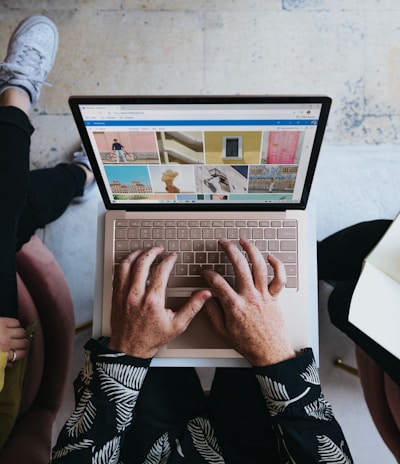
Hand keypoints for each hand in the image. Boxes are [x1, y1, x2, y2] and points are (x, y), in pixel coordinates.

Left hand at [0, 317, 28, 362]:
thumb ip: (3, 361)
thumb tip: (11, 364)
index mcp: (3, 354)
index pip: (21, 354)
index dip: (23, 353)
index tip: (22, 351)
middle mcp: (6, 343)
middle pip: (24, 343)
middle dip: (23, 343)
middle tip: (20, 343)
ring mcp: (5, 332)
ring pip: (22, 332)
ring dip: (20, 333)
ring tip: (16, 334)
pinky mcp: (3, 322)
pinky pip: (16, 322)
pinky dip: (16, 325)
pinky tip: (12, 327)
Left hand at [108, 247, 211, 357]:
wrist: (129, 350)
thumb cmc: (151, 339)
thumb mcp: (177, 325)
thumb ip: (192, 307)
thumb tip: (204, 294)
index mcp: (152, 301)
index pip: (161, 271)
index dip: (168, 260)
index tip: (172, 257)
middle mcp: (136, 295)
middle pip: (142, 263)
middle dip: (152, 252)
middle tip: (159, 249)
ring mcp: (123, 295)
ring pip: (126, 265)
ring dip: (136, 254)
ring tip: (144, 251)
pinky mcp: (115, 297)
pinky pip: (117, 274)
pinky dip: (124, 264)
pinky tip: (130, 262)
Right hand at [202, 238, 295, 365]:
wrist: (269, 352)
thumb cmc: (248, 343)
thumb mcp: (222, 331)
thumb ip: (211, 313)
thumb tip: (204, 299)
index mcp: (235, 306)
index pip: (217, 282)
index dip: (208, 273)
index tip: (205, 271)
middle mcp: (250, 297)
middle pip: (239, 266)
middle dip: (229, 250)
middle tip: (224, 243)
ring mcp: (264, 295)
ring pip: (259, 266)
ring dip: (251, 250)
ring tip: (244, 241)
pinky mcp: (275, 297)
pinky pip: (279, 278)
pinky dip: (277, 266)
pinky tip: (270, 257)